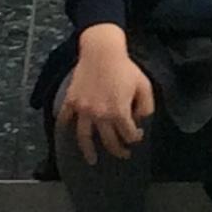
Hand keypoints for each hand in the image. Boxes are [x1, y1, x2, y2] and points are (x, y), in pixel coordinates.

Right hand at [60, 28, 153, 165]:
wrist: (102, 51)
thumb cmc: (125, 68)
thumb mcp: (144, 86)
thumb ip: (146, 108)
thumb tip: (139, 121)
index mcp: (118, 112)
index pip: (128, 135)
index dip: (135, 137)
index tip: (137, 134)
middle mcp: (100, 115)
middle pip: (108, 141)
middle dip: (118, 150)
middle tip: (123, 154)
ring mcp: (83, 109)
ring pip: (84, 137)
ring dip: (88, 151)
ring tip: (92, 160)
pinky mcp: (72, 101)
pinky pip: (65, 118)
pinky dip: (65, 127)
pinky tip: (67, 135)